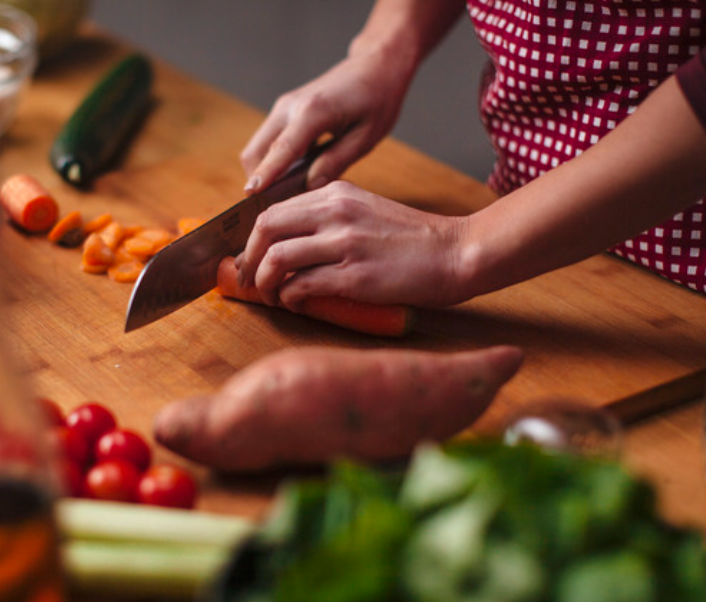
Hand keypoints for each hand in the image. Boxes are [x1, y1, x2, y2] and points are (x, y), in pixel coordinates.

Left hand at [235, 181, 468, 307]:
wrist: (456, 252)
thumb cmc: (415, 240)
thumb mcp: (367, 211)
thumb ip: (332, 218)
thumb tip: (292, 244)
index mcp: (336, 194)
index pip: (273, 210)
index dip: (253, 239)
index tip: (251, 259)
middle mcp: (336, 212)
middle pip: (266, 229)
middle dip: (250, 259)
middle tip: (250, 280)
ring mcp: (344, 242)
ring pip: (277, 258)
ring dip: (266, 283)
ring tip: (272, 297)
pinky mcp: (354, 275)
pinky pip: (302, 285)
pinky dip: (290, 298)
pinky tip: (297, 303)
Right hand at [240, 48, 413, 192]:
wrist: (374, 66)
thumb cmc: (377, 99)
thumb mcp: (365, 137)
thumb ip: (336, 162)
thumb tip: (310, 187)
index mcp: (312, 112)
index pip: (281, 151)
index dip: (265, 176)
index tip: (250, 196)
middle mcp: (289, 107)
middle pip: (255, 152)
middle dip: (258, 181)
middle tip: (275, 210)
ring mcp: (284, 107)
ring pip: (258, 147)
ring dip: (264, 172)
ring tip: (285, 197)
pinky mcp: (285, 111)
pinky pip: (269, 142)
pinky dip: (272, 161)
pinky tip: (293, 178)